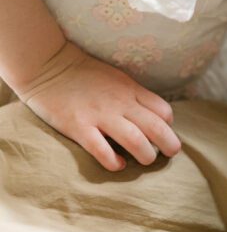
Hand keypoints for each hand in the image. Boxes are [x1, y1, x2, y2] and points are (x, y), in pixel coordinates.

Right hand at [18, 39, 180, 170]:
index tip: (164, 133)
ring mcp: (100, 115)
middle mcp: (120, 103)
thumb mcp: (118, 79)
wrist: (50, 67)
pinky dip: (113, 161)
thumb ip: (134, 96)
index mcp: (131, 90)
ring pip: (135, 140)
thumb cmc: (86, 74)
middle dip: (169, 144)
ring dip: (146, 155)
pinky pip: (101, 150)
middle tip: (171, 154)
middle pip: (155, 127)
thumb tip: (151, 117)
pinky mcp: (79, 127)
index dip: (168, 125)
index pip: (162, 110)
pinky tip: (118, 164)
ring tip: (146, 160)